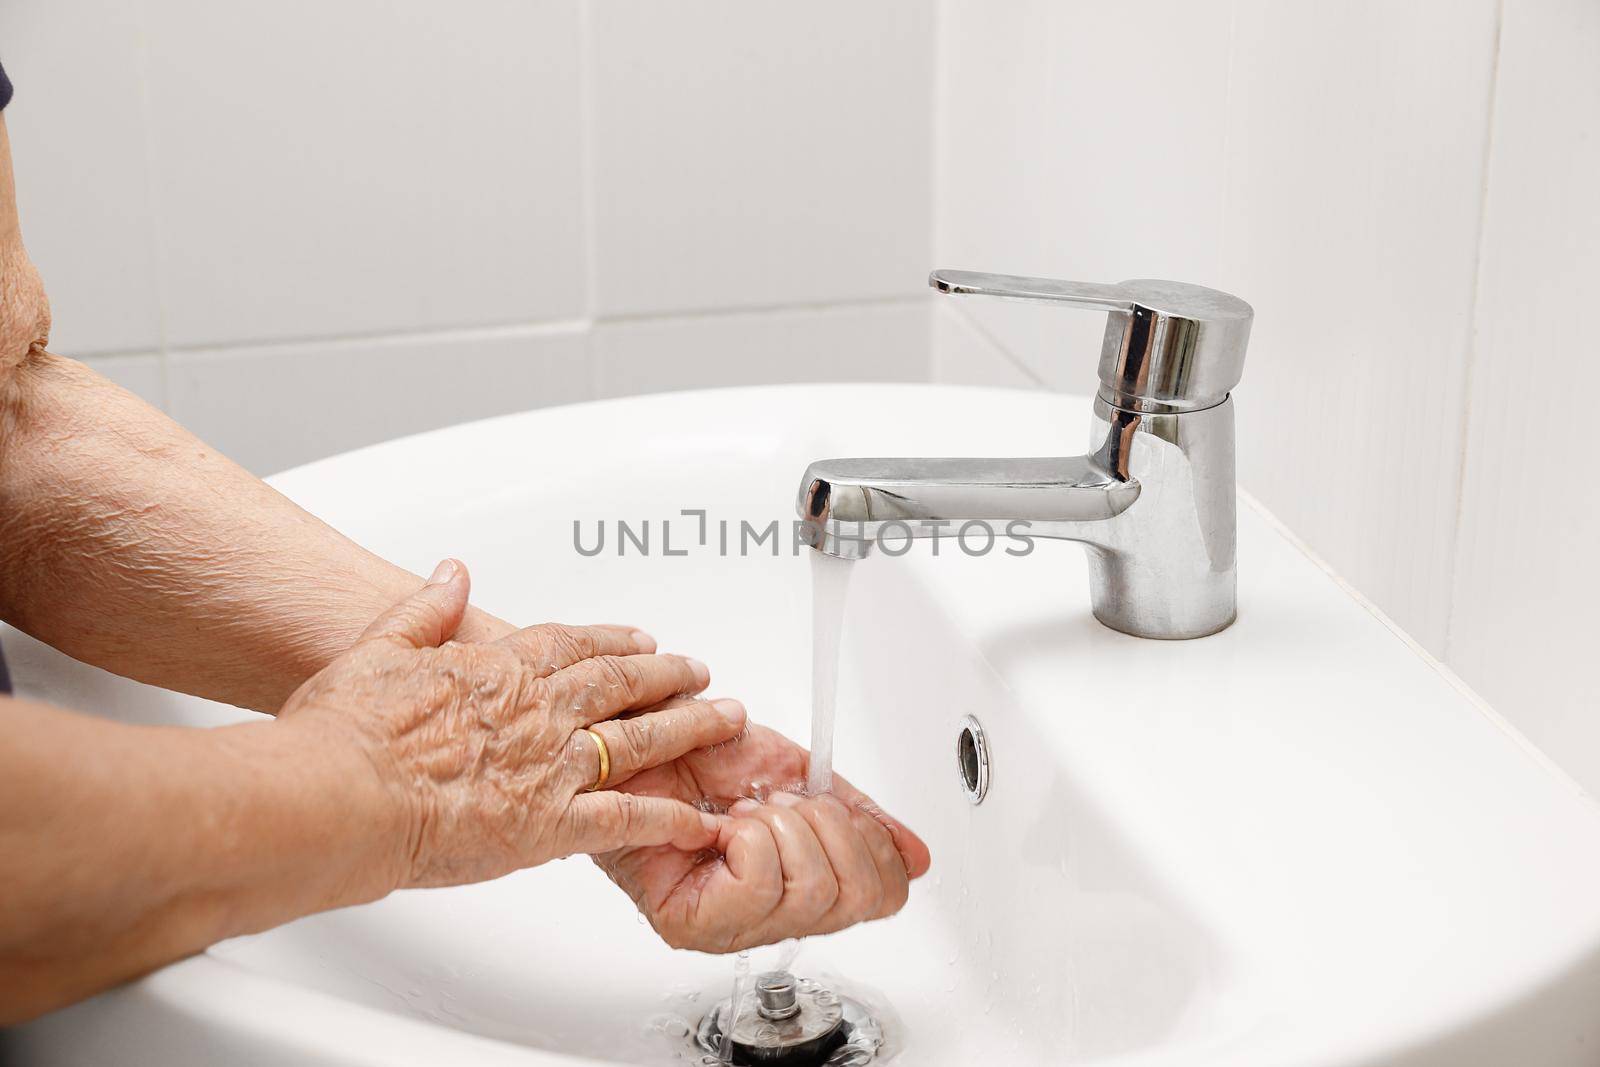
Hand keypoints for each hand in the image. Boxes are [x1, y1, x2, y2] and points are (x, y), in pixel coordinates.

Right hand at [278, 560, 747, 888]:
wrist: (338, 795)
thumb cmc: (347, 732)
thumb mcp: (379, 649)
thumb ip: (424, 610)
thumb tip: (451, 571)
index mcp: (499, 668)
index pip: (572, 644)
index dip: (612, 640)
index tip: (638, 639)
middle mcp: (538, 710)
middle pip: (621, 682)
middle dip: (668, 675)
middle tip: (699, 672)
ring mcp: (553, 765)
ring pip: (641, 739)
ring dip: (690, 727)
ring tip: (726, 720)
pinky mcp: (553, 823)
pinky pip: (629, 819)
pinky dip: (670, 819)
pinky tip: (700, 819)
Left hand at [595, 703, 931, 951]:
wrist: (636, 740)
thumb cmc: (700, 759)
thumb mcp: (799, 777)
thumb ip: (859, 816)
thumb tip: (915, 854)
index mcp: (804, 886)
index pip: (884, 897)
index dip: (877, 844)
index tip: (841, 807)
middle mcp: (773, 919)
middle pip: (858, 896)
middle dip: (832, 827)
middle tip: (786, 804)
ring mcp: (734, 929)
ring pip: (814, 889)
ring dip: (786, 825)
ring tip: (747, 811)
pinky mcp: (693, 925)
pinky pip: (761, 881)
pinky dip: (750, 836)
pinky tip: (724, 826)